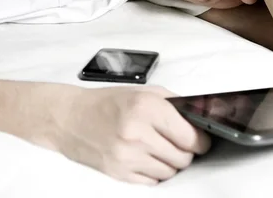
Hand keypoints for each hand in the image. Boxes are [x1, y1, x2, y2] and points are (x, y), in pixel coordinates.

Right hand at [54, 85, 211, 184]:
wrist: (70, 118)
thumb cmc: (105, 103)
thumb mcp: (141, 91)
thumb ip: (173, 102)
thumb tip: (198, 116)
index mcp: (145, 108)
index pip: (189, 136)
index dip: (200, 139)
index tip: (201, 139)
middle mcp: (137, 133)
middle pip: (183, 157)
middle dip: (186, 150)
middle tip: (179, 141)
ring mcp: (127, 157)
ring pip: (170, 172)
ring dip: (170, 162)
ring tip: (158, 147)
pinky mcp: (120, 174)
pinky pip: (152, 181)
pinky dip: (154, 171)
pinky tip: (145, 156)